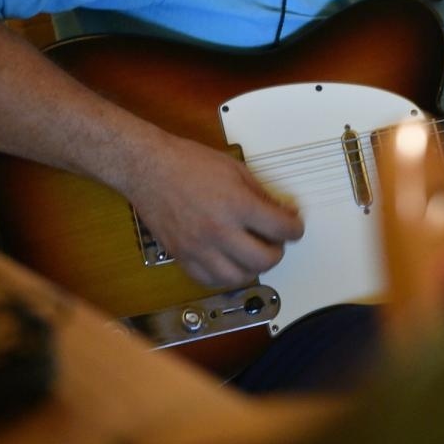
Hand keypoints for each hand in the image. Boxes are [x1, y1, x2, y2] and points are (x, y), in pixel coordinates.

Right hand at [122, 132, 304, 285]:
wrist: (148, 168)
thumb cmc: (187, 162)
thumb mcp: (235, 169)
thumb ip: (260, 194)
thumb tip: (280, 211)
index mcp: (236, 205)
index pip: (281, 229)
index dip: (295, 229)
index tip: (294, 227)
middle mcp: (218, 230)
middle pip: (264, 260)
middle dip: (277, 252)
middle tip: (275, 242)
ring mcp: (198, 247)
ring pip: (237, 278)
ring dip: (252, 269)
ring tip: (252, 254)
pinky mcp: (181, 256)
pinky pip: (209, 280)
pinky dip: (224, 276)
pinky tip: (229, 263)